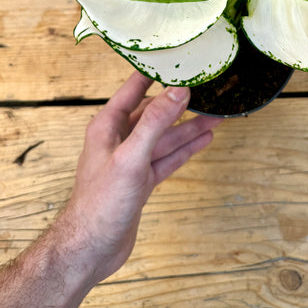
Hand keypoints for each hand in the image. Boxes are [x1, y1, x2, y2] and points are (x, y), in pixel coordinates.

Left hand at [56, 72, 221, 283]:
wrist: (90, 250)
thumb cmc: (99, 203)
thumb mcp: (130, 157)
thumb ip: (155, 122)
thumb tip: (178, 90)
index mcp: (109, 125)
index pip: (135, 87)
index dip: (156, 71)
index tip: (178, 57)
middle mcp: (119, 138)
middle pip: (156, 113)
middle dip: (181, 102)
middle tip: (207, 90)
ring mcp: (132, 160)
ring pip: (166, 137)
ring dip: (190, 127)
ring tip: (217, 116)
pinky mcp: (141, 180)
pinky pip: (168, 158)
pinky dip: (186, 149)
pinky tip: (203, 139)